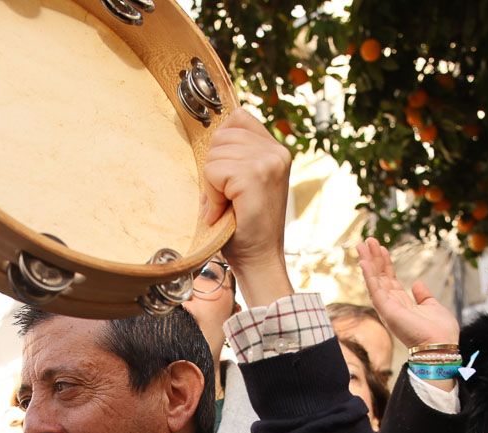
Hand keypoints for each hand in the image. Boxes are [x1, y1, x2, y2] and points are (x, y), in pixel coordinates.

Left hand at [202, 112, 293, 306]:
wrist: (258, 259)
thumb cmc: (244, 225)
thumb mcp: (242, 182)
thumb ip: (234, 155)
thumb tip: (209, 132)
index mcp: (276, 150)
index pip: (238, 118)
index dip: (222, 144)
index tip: (226, 175)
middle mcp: (277, 152)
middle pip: (222, 135)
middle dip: (214, 167)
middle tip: (227, 198)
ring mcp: (269, 162)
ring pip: (215, 154)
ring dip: (212, 184)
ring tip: (227, 205)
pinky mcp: (255, 175)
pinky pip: (214, 171)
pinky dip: (212, 195)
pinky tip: (224, 211)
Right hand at [358, 236, 459, 351]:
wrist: (441, 346)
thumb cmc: (440, 331)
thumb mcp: (433, 306)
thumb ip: (423, 296)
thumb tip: (417, 283)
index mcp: (403, 304)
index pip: (390, 280)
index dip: (385, 264)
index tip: (382, 248)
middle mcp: (392, 306)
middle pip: (379, 278)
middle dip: (373, 259)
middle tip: (368, 241)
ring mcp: (388, 308)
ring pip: (374, 281)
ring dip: (367, 262)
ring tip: (362, 244)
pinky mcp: (386, 311)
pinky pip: (375, 290)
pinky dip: (369, 275)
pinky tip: (364, 261)